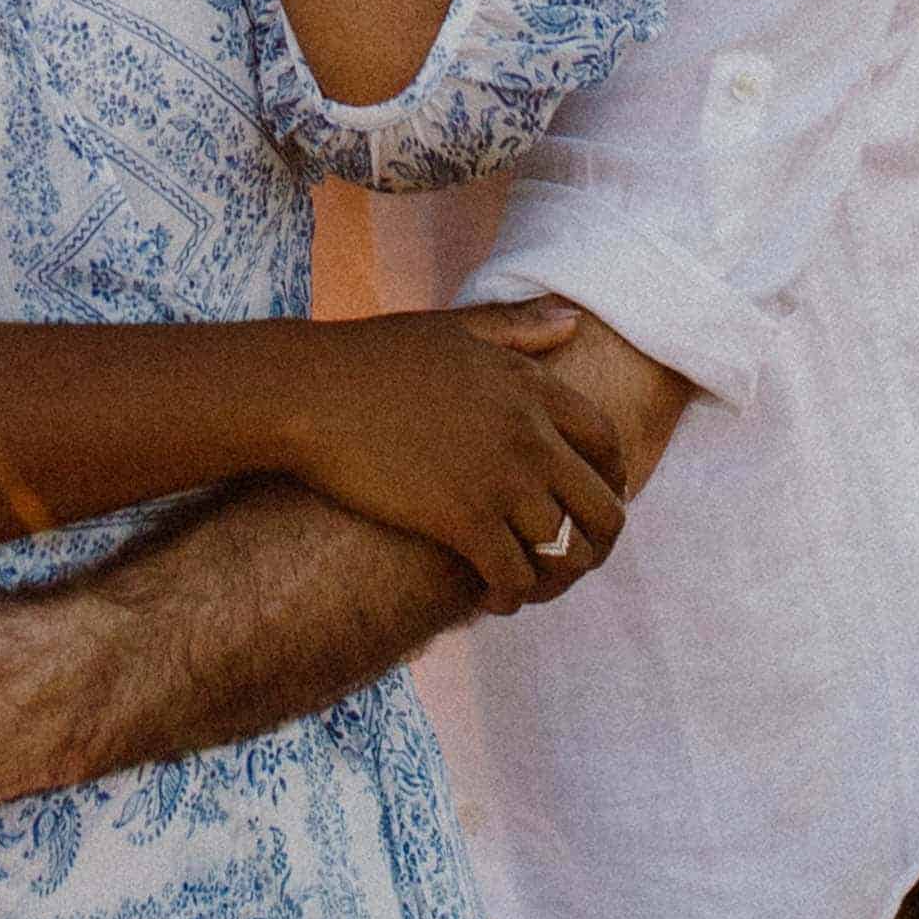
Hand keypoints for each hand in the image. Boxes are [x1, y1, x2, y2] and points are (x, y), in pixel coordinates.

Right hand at [275, 302, 631, 609]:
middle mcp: (529, 434)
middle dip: (596, 544)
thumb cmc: (371, 357)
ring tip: (529, 585)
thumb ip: (518, 326)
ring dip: (554, 578)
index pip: (608, 444)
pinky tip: (494, 599)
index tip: (592, 502)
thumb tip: (575, 320)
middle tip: (570, 561)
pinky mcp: (462, 520)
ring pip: (565, 551)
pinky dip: (512, 597)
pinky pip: (515, 577)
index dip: (611, 482)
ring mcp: (499, 479)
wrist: (307, 392)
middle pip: (603, 508)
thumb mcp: (454, 330)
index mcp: (531, 386)